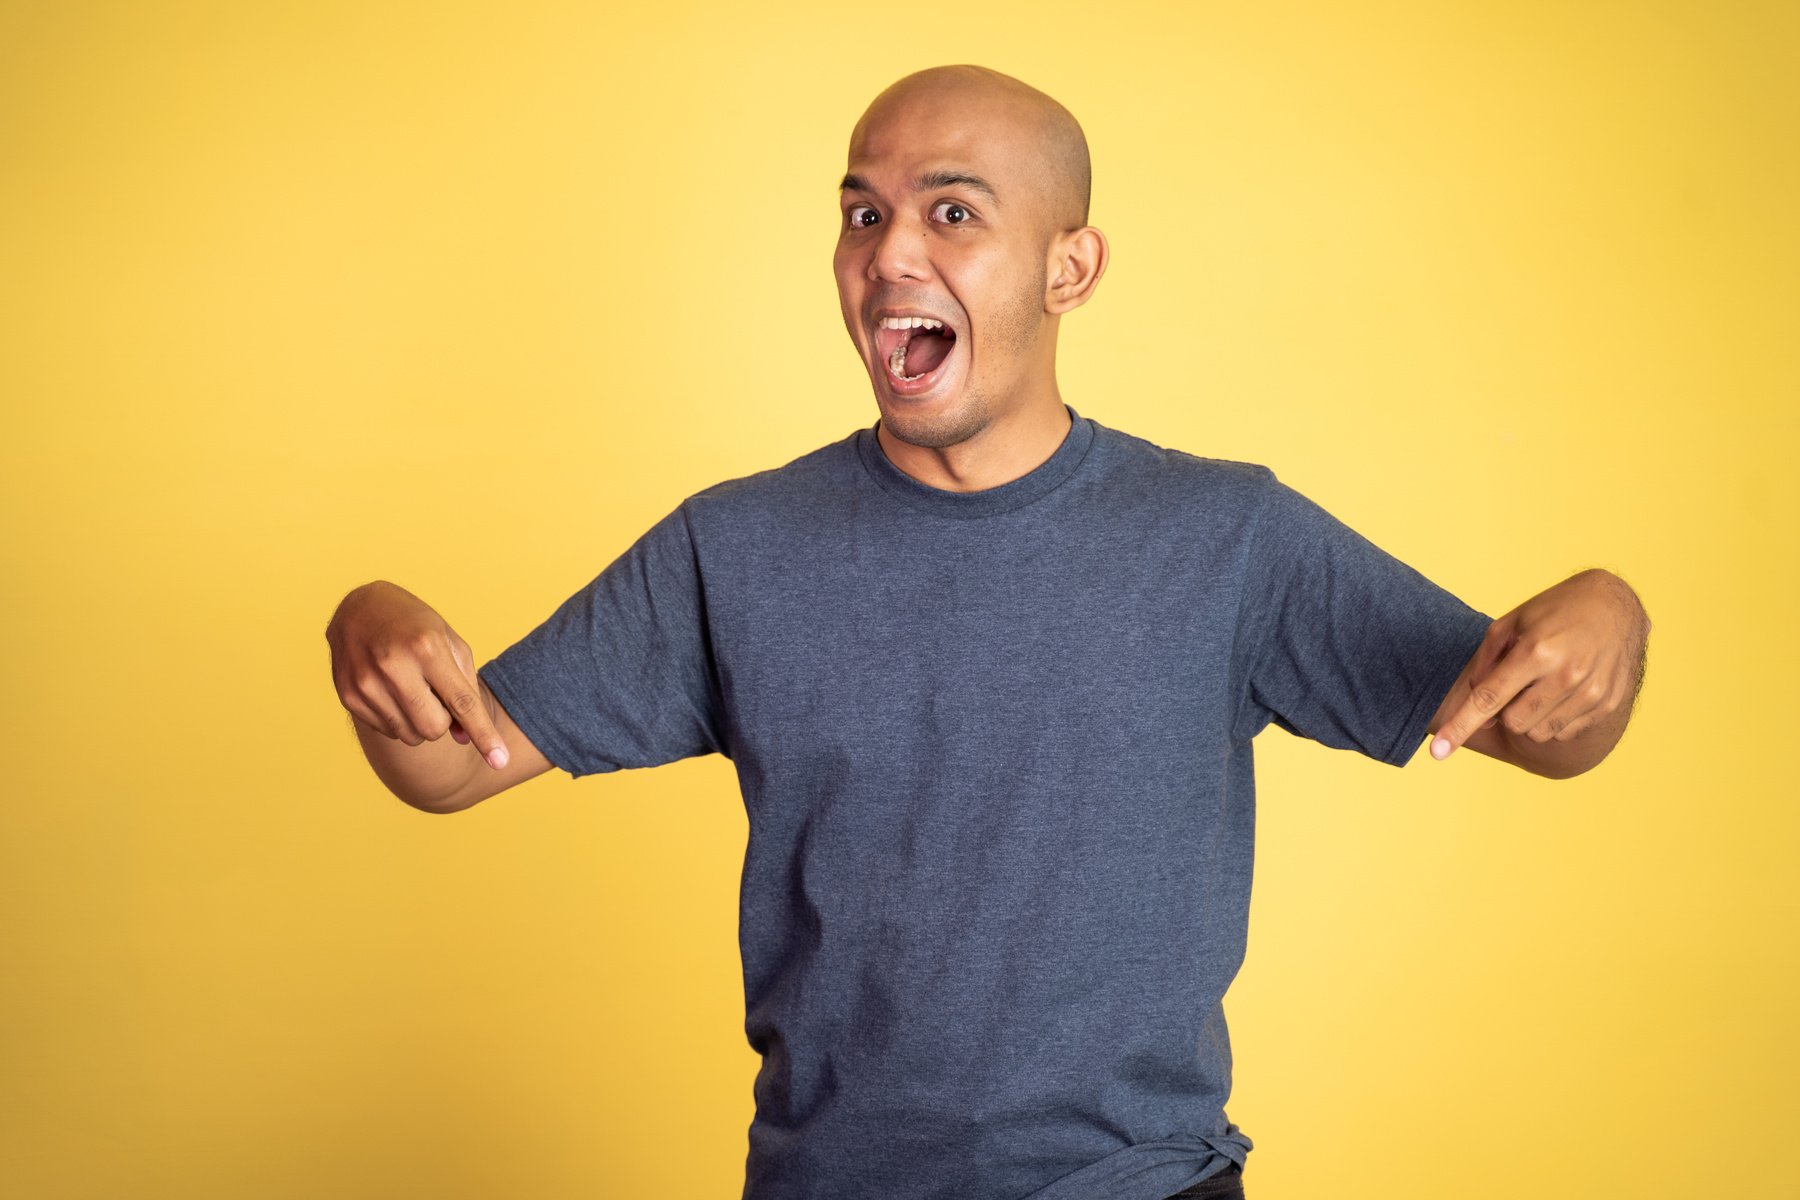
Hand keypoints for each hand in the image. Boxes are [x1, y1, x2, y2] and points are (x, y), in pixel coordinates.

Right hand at [325, 581, 510, 769]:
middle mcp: (393, 665)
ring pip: (410, 735)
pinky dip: (396, 718)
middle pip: (434, 728)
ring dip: (419, 721)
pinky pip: (386, 730)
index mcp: (427, 647)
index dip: (483, 734)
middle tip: (435, 694)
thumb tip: (463, 738)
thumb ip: (464, 690)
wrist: (360, 607)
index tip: (500, 761)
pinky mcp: (348, 695)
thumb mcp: (449, 644)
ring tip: (411, 688)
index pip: (461, 702)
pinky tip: (389, 690)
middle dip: (444, 721)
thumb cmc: (416, 626)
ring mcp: (366, 682)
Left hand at [1432, 569, 1647, 761]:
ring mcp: (1591, 692)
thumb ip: (1486, 663)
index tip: (1437, 753)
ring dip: (1530, 717)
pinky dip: (1555, 719)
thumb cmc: (1554, 611)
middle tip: (1518, 683)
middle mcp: (1566, 674)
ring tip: (1543, 684)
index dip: (1461, 726)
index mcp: (1536, 650)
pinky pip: (1564, 732)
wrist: (1616, 606)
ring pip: (1538, 732)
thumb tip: (1475, 705)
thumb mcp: (1512, 622)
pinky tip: (1566, 690)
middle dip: (1505, 711)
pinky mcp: (1608, 704)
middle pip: (1513, 722)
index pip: (1489, 698)